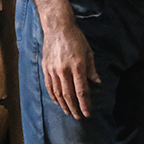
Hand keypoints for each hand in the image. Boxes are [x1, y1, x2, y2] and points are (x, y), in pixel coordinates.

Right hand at [32, 0, 100, 118]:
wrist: (58, 27)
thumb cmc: (76, 38)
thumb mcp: (88, 52)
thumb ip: (91, 69)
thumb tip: (97, 83)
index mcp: (77, 66)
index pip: (81, 91)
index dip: (84, 104)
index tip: (87, 113)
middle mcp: (65, 70)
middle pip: (69, 95)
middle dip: (74, 108)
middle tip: (78, 117)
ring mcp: (54, 70)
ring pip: (58, 92)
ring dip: (64, 104)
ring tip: (68, 112)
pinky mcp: (46, 68)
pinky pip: (49, 86)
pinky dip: (53, 96)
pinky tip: (57, 102)